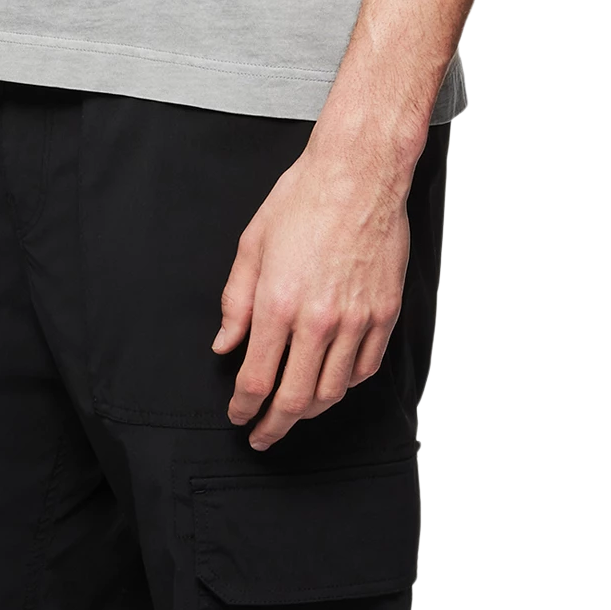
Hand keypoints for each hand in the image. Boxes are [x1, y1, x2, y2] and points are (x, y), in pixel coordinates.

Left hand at [212, 136, 412, 449]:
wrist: (360, 174)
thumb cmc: (305, 199)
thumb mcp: (251, 246)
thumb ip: (235, 302)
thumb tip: (225, 344)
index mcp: (278, 303)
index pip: (256, 379)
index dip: (243, 408)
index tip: (238, 416)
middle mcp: (319, 319)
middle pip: (294, 399)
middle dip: (273, 426)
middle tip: (261, 436)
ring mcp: (357, 320)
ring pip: (332, 391)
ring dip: (308, 412)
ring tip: (293, 414)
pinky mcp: (385, 314)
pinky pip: (365, 368)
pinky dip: (345, 385)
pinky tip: (330, 385)